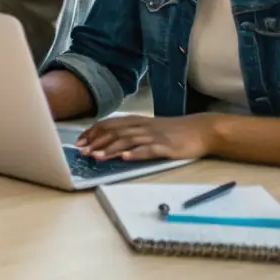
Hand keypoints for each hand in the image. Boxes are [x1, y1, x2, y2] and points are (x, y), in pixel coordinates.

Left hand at [76, 113, 217, 162]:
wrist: (200, 130)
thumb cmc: (173, 131)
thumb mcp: (148, 128)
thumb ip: (131, 132)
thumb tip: (109, 141)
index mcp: (136, 121)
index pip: (109, 124)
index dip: (93, 132)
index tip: (80, 141)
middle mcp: (142, 126)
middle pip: (115, 132)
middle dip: (96, 142)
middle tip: (82, 152)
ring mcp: (154, 136)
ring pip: (128, 140)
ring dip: (110, 148)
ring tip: (97, 156)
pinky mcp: (166, 146)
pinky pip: (149, 149)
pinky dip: (136, 153)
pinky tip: (126, 158)